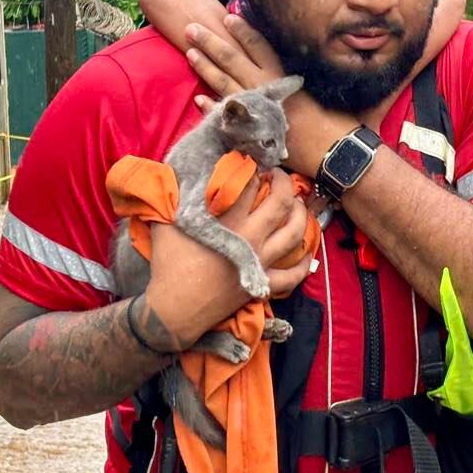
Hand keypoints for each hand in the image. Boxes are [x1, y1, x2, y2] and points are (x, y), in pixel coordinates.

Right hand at [142, 169, 313, 340]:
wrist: (175, 309)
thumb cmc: (169, 264)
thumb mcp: (165, 224)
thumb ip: (171, 197)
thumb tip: (172, 173)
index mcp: (228, 221)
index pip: (250, 185)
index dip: (254, 169)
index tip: (253, 163)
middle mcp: (251, 238)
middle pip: (281, 204)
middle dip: (284, 183)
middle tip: (278, 175)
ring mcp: (260, 261)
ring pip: (294, 234)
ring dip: (300, 215)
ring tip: (296, 203)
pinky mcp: (262, 283)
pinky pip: (291, 275)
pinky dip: (303, 265)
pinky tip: (308, 254)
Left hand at [187, 19, 354, 176]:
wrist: (333, 151)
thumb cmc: (334, 120)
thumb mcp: (320, 90)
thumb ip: (301, 78)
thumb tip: (297, 66)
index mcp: (282, 74)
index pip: (258, 45)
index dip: (242, 30)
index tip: (227, 17)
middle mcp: (265, 86)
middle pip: (232, 58)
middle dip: (211, 41)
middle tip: (192, 27)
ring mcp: (254, 107)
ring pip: (223, 81)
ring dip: (204, 66)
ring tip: (189, 52)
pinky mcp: (250, 130)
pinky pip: (224, 115)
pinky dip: (211, 107)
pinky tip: (198, 99)